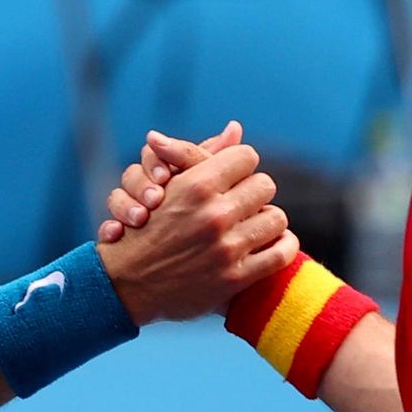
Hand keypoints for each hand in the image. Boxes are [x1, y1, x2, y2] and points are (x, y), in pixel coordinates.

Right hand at [95, 139, 296, 324]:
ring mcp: (226, 249)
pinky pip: (282, 254)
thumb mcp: (168, 184)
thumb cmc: (147, 226)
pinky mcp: (235, 279)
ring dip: (267, 219)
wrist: (128, 283)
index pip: (247, 156)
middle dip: (253, 191)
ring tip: (253, 223)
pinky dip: (283, 245)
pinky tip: (273, 242)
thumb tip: (236, 127)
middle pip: (265, 185)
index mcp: (197, 185)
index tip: (232, 177)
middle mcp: (214, 215)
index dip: (239, 165)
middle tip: (243, 202)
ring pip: (277, 217)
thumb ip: (201, 154)